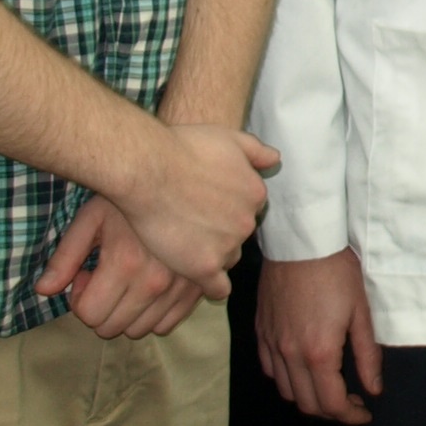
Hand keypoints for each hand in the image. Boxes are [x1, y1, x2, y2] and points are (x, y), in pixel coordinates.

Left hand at [32, 196, 208, 339]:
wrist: (179, 179)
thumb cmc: (128, 197)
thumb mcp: (90, 218)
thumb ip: (64, 257)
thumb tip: (42, 291)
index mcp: (126, 263)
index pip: (90, 315)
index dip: (80, 298)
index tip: (86, 274)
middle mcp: (155, 281)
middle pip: (113, 327)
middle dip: (100, 307)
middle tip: (104, 276)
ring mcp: (180, 288)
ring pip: (140, 330)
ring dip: (126, 312)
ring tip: (127, 279)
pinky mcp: (196, 289)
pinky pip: (166, 325)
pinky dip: (152, 314)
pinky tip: (149, 286)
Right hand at [122, 119, 279, 287]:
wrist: (149, 169)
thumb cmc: (183, 147)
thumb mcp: (228, 137)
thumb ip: (255, 150)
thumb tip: (275, 160)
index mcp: (255, 193)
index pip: (247, 209)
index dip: (227, 208)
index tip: (207, 205)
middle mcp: (247, 222)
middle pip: (238, 234)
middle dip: (221, 231)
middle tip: (192, 222)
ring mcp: (227, 246)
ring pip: (227, 258)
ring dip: (213, 254)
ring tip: (186, 244)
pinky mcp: (204, 267)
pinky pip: (218, 288)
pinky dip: (212, 286)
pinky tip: (198, 278)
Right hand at [257, 250, 382, 422]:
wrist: (301, 241)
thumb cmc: (336, 272)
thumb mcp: (361, 312)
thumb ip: (367, 355)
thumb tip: (374, 389)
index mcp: (319, 352)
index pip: (332, 403)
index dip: (351, 415)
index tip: (365, 412)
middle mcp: (290, 354)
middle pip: (307, 404)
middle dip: (331, 412)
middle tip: (350, 401)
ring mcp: (271, 343)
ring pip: (286, 390)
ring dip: (308, 398)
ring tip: (328, 387)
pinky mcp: (260, 331)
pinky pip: (269, 369)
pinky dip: (286, 379)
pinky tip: (302, 369)